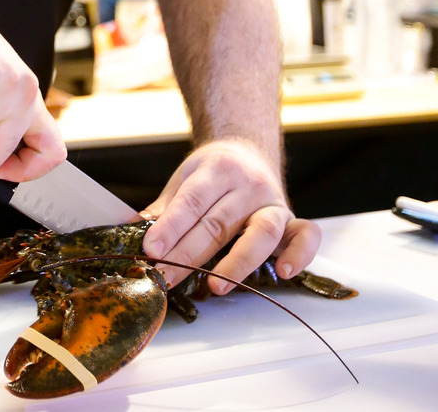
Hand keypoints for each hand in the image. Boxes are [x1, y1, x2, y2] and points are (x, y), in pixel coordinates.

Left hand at [141, 140, 320, 293]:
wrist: (247, 152)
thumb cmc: (211, 174)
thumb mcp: (184, 181)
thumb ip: (164, 209)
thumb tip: (131, 232)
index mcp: (217, 170)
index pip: (191, 202)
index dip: (170, 227)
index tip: (150, 250)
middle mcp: (248, 185)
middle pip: (218, 224)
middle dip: (188, 254)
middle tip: (165, 277)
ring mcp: (272, 203)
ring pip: (260, 233)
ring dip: (237, 262)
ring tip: (215, 285)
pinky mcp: (291, 219)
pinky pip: (306, 235)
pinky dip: (300, 253)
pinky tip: (284, 272)